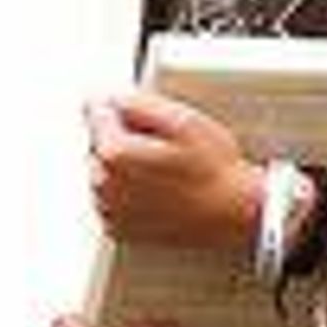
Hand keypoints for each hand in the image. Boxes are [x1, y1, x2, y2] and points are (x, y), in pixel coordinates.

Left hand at [88, 91, 258, 247]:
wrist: (231, 213)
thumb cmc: (213, 171)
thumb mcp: (182, 119)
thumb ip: (136, 102)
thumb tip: (109, 98)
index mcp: (113, 153)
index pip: (95, 111)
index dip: (124, 109)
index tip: (147, 119)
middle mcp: (103, 184)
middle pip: (98, 142)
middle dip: (123, 137)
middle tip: (164, 147)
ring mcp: (109, 209)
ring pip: (104, 171)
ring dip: (125, 166)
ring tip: (163, 171)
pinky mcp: (117, 228)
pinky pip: (110, 198)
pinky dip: (126, 192)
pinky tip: (156, 190)